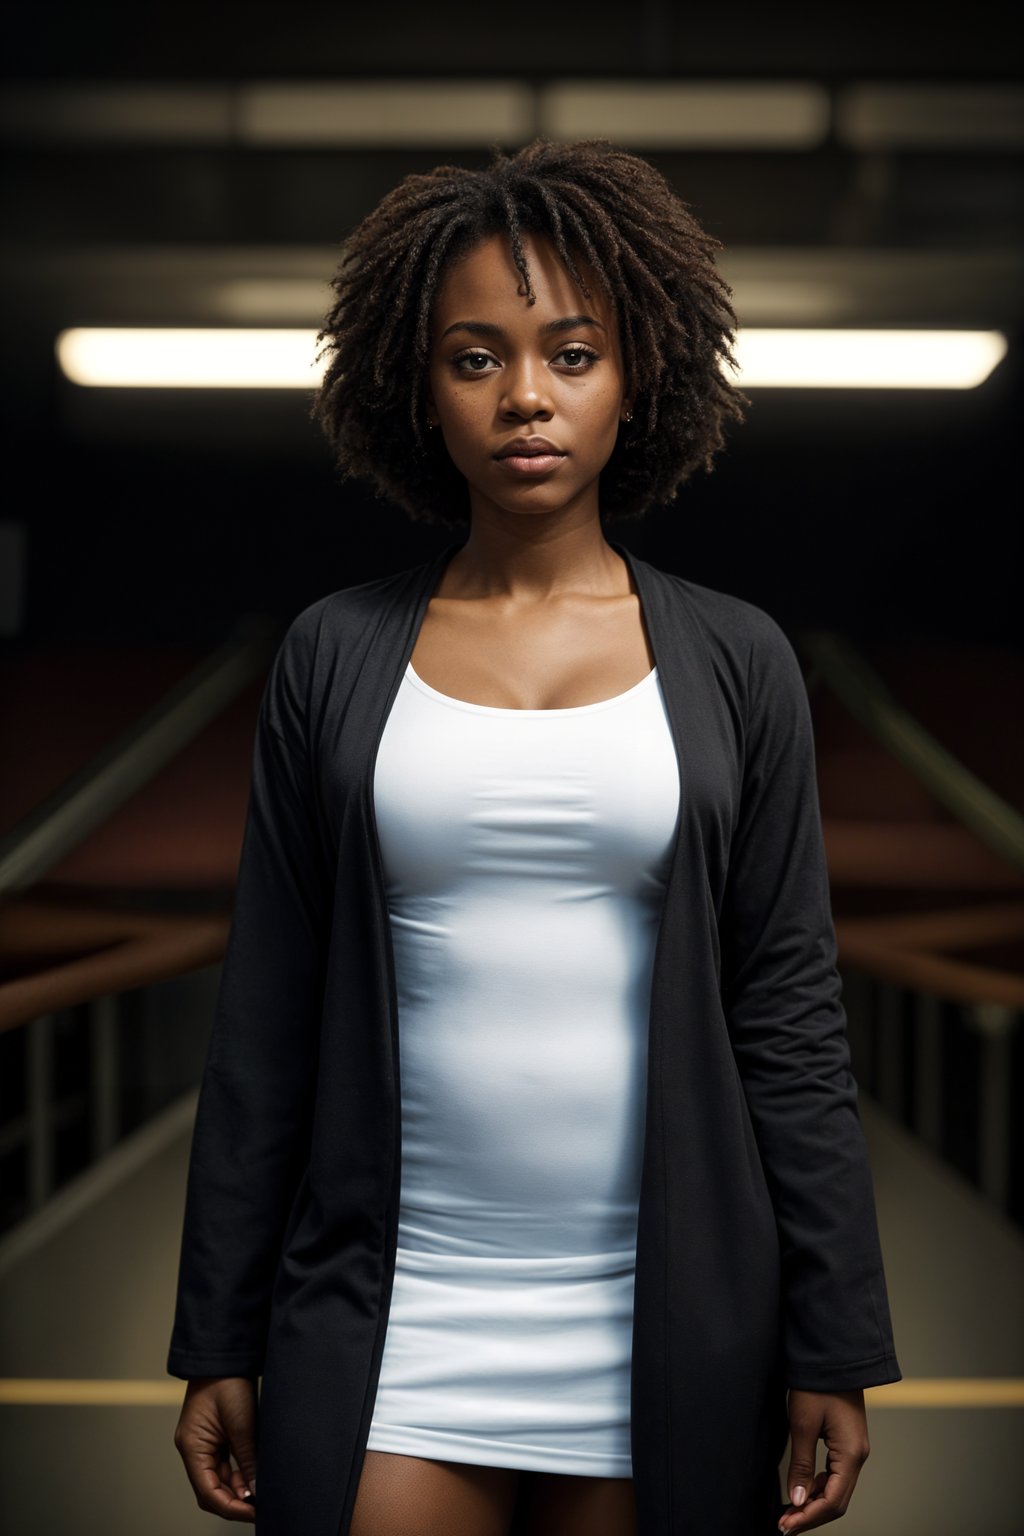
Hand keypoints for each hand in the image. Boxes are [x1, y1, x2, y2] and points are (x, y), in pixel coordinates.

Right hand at [174, 1376, 257, 1521]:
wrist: (224, 1355)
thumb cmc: (229, 1383)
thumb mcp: (242, 1423)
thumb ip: (247, 1460)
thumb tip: (255, 1491)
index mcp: (192, 1447)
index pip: (208, 1492)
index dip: (231, 1507)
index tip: (255, 1512)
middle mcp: (193, 1449)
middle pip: (210, 1490)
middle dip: (233, 1502)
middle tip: (260, 1506)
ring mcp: (202, 1443)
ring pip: (217, 1479)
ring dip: (237, 1489)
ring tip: (260, 1491)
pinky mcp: (213, 1437)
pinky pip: (222, 1465)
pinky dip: (237, 1474)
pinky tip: (252, 1476)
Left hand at [779, 1388, 869, 1531]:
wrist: (833, 1355)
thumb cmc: (817, 1384)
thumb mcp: (803, 1423)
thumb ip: (800, 1464)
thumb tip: (797, 1499)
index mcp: (851, 1454)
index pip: (832, 1501)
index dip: (808, 1517)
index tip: (785, 1526)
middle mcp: (858, 1456)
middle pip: (837, 1501)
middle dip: (811, 1515)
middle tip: (784, 1524)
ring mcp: (855, 1449)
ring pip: (837, 1489)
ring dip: (814, 1503)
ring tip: (789, 1511)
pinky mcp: (847, 1442)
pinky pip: (835, 1474)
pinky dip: (818, 1486)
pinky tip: (801, 1489)